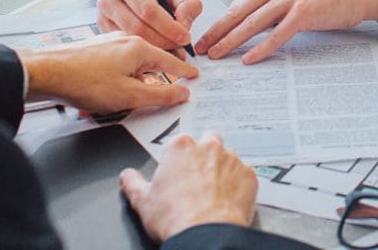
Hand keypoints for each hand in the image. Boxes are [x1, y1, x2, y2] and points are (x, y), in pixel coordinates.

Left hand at [17, 32, 196, 113]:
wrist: (46, 72)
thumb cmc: (85, 82)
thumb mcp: (130, 96)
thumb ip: (160, 95)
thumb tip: (182, 93)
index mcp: (140, 48)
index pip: (171, 61)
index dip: (184, 71)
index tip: (194, 75)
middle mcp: (126, 41)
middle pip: (151, 62)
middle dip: (155, 80)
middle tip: (162, 93)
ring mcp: (109, 44)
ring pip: (132, 65)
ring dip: (132, 83)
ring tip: (122, 101)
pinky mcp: (95, 50)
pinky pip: (116, 66)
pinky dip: (117, 80)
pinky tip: (106, 94)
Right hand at [97, 0, 202, 51]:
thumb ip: (186, 4)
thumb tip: (184, 25)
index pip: (148, 9)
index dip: (168, 26)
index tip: (184, 37)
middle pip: (137, 27)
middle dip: (163, 41)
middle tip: (180, 47)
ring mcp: (103, 16)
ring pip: (130, 40)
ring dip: (154, 49)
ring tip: (171, 50)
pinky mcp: (103, 31)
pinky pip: (124, 47)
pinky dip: (142, 53)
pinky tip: (156, 52)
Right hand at [120, 133, 256, 240]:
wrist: (205, 235)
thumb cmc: (175, 217)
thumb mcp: (142, 201)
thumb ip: (133, 183)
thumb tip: (127, 176)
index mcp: (181, 147)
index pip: (181, 142)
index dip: (179, 158)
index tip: (178, 171)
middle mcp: (209, 147)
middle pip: (209, 142)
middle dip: (204, 156)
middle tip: (197, 179)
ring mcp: (232, 160)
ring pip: (229, 157)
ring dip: (223, 169)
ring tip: (213, 192)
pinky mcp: (249, 176)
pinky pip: (244, 175)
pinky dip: (238, 184)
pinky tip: (228, 199)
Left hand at [196, 0, 377, 63]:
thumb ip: (273, 1)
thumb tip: (253, 23)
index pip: (239, 2)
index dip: (220, 21)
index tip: (207, 35)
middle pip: (239, 12)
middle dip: (217, 31)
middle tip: (200, 47)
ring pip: (252, 23)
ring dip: (231, 41)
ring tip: (217, 54)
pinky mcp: (303, 13)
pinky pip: (276, 35)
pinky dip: (261, 48)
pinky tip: (249, 59)